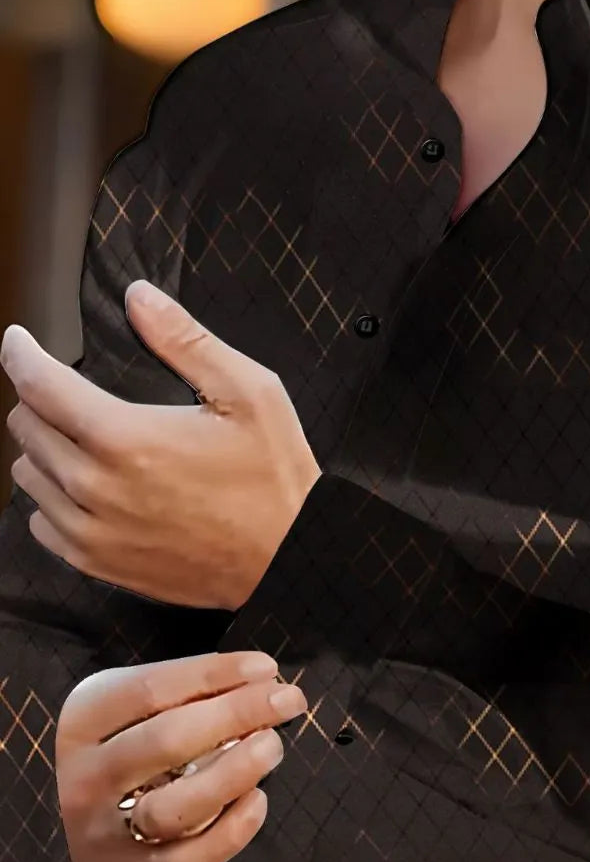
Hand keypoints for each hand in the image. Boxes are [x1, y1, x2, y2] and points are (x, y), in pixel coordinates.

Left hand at [0, 280, 320, 609]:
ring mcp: (93, 531)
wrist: (291, 559)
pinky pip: (41, 523)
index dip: (21, 353)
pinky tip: (88, 488)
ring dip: (45, 449)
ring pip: (28, 474)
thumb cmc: (274, 480)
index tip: (20, 341)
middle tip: (72, 394)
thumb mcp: (250, 394)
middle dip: (41, 399)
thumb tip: (139, 297)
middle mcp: (97, 487)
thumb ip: (186, 341)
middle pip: (27, 426)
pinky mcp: (98, 564)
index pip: (39, 384)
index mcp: (127, 439)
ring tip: (83, 441)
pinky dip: (53, 499)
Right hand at [57, 650, 307, 861]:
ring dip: (233, 773)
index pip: (149, 690)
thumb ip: (186, 694)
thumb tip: (260, 679)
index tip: (266, 668)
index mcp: (84, 720)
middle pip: (165, 740)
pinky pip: (185, 861)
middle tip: (288, 700)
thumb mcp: (135, 710)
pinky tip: (258, 801)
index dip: (212, 675)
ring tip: (273, 746)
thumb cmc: (125, 752)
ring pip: (173, 806)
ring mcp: (104, 831)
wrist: (81, 831)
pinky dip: (229, 832)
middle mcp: (86, 776)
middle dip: (236, 715)